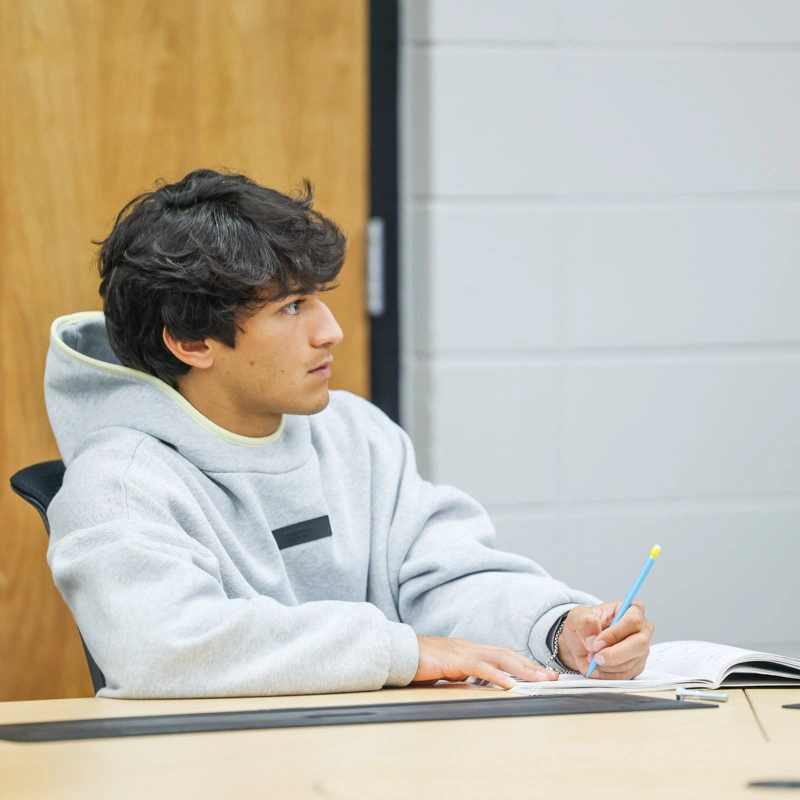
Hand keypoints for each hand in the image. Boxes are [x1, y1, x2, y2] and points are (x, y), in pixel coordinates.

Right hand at [412, 635, 557, 689]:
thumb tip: (477, 685)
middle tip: (552, 677)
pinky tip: (509, 684)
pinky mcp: (454, 660)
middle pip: (508, 655)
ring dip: (522, 669)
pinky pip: (479, 668)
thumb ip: (463, 675)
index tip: (542, 673)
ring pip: (500, 658)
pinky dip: (496, 675)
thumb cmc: (420, 662)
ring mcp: (464, 651)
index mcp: (471, 650)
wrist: (399, 651)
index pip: (504, 655)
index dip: (524, 663)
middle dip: (532, 666)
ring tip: (540, 679)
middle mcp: (471, 647)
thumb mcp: (446, 670)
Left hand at [556, 601, 653, 679]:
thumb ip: (584, 621)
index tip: (597, 642)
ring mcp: (641, 649)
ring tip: (592, 657)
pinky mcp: (637, 666)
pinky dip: (607, 674)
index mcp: (631, 609)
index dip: (615, 633)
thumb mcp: (577, 616)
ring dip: (607, 665)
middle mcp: (642, 629)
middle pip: (639, 644)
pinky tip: (598, 666)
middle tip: (595, 657)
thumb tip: (594, 638)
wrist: (581, 645)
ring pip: (630, 663)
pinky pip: (625, 676)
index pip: (633, 620)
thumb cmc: (585, 626)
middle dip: (614, 654)